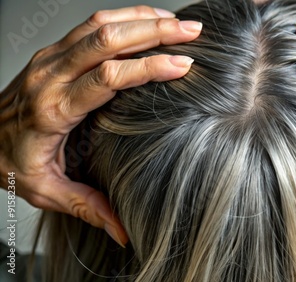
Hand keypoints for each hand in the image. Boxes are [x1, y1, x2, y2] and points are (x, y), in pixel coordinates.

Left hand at [0, 6, 202, 246]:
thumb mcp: (45, 191)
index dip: (148, 67)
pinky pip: (91, 24)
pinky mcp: (53, 52)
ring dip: (143, 18)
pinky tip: (148, 20)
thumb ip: (87, 208)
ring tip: (179, 22)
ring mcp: (50, 59)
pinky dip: (124, 17)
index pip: (107, 78)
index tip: (182, 64)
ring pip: (100, 24)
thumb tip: (124, 233)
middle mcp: (51, 76)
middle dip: (155, 31)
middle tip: (193, 31)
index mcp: (54, 110)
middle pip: (107, 40)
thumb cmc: (9, 162)